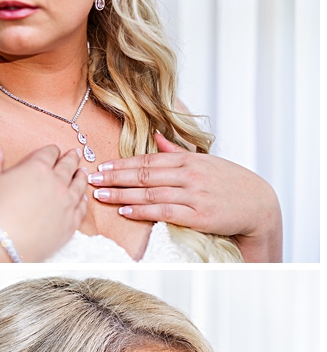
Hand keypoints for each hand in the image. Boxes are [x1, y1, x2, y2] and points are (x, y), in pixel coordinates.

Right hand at [0, 138, 87, 260]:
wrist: (2, 242)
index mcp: (37, 168)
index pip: (49, 153)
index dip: (52, 150)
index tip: (54, 150)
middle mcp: (57, 182)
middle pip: (68, 165)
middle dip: (71, 158)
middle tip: (75, 154)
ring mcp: (66, 202)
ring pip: (79, 184)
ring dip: (81, 176)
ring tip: (82, 172)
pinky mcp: (70, 222)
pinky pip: (82, 207)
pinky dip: (83, 199)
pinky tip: (82, 197)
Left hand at [89, 133, 282, 257]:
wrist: (259, 205)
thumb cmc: (229, 183)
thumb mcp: (205, 161)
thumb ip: (178, 151)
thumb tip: (158, 135)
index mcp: (188, 160)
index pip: (148, 160)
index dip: (122, 164)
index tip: (101, 167)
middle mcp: (189, 175)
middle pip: (144, 174)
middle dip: (114, 177)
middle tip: (91, 179)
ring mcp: (193, 195)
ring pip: (150, 193)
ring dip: (122, 194)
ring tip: (100, 195)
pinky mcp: (198, 215)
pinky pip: (164, 212)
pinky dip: (142, 211)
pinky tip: (125, 211)